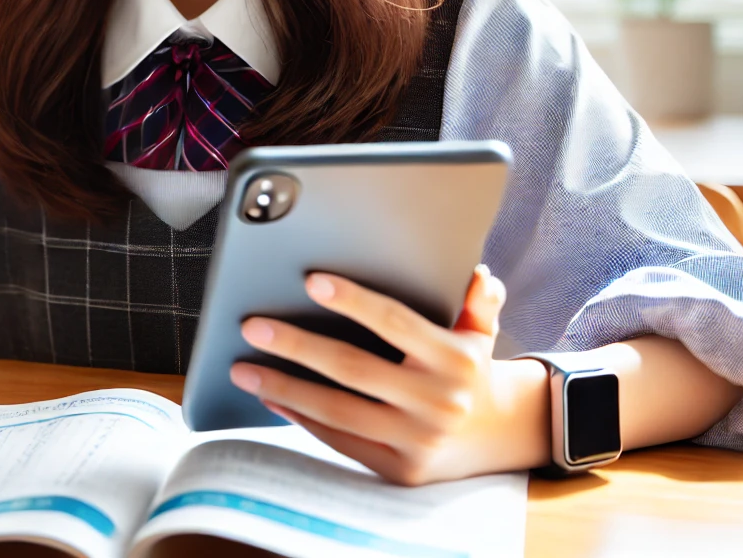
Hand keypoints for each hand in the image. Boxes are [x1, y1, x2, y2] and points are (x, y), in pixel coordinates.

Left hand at [227, 265, 548, 485]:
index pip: (395, 322)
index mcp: (456, 358)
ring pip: (338, 410)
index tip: (312, 281)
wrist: (499, 436)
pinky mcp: (400, 469)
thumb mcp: (481, 332)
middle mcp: (438, 401)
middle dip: (296, 345)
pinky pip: (341, 440)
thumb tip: (474, 273)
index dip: (353, 301)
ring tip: (243, 368)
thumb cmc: (472, 370)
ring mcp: (418, 439)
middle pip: (353, 368)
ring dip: (284, 387)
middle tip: (252, 326)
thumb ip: (478, 300)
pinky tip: (272, 396)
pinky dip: (302, 418)